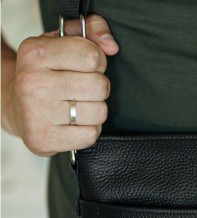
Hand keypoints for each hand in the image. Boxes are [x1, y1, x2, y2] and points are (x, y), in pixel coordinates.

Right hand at [4, 15, 118, 155]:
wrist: (16, 108)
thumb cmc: (47, 74)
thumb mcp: (63, 43)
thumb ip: (91, 31)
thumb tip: (111, 46)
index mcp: (36, 53)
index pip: (91, 55)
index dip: (98, 61)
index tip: (87, 66)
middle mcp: (33, 83)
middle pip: (99, 86)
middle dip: (98, 88)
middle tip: (83, 89)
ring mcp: (36, 113)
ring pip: (99, 112)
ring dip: (95, 111)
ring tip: (78, 106)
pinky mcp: (43, 138)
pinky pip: (90, 135)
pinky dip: (88, 131)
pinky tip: (74, 124)